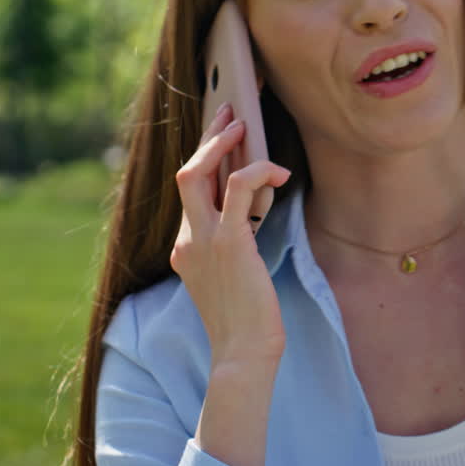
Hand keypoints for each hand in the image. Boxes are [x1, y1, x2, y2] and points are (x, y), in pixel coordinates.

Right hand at [173, 102, 290, 367]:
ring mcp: (202, 240)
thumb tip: (252, 211)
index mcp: (186, 247)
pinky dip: (259, 170)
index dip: (206, 158)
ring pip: (198, 172)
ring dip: (222, 143)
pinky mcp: (228, 242)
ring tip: (245, 125)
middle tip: (229, 113)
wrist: (243, 352)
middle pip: (185, 173)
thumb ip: (233, 243)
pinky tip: (279, 172)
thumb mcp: (233, 275)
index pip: (190, 191)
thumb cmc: (247, 319)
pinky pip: (240, 188)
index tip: (220, 134)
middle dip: (207, 138)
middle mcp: (187, 239)